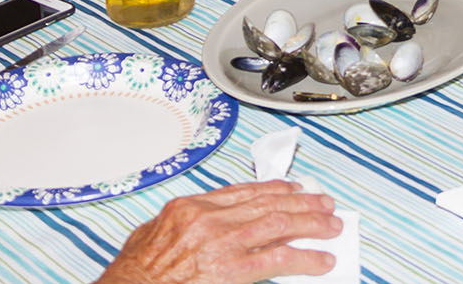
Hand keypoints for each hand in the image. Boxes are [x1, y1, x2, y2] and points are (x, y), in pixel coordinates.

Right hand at [96, 181, 341, 283]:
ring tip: (331, 227)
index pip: (242, 192)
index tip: (293, 188)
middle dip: (301, 202)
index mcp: (187, 208)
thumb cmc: (131, 277)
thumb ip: (179, 226)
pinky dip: (304, 258)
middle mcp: (207, 220)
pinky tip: (321, 260)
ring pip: (278, 225)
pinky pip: (276, 260)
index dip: (274, 189)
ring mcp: (219, 243)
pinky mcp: (229, 270)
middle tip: (324, 204)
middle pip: (266, 203)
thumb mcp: (146, 238)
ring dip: (310, 224)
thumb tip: (201, 225)